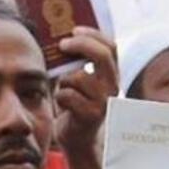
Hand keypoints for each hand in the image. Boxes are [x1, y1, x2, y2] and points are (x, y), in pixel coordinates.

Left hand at [55, 26, 119, 151]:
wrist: (76, 138)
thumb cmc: (73, 104)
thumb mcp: (76, 79)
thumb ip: (74, 62)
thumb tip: (57, 36)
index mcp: (110, 74)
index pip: (111, 47)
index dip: (94, 34)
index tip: (74, 30)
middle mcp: (112, 86)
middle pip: (102, 55)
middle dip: (80, 45)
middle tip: (62, 44)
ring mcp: (103, 101)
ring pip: (78, 77)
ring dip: (63, 80)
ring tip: (62, 89)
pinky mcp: (91, 115)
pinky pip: (68, 96)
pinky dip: (59, 97)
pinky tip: (61, 105)